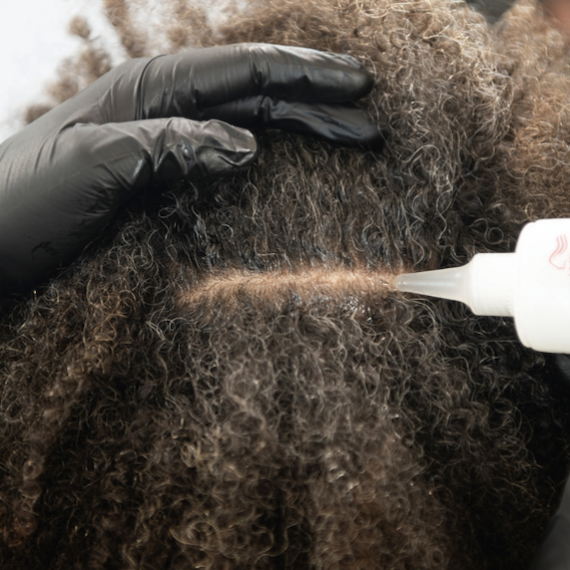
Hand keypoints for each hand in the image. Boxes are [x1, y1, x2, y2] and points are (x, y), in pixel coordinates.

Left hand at [0, 44, 382, 295]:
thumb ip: (170, 146)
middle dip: (316, 102)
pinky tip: (281, 163)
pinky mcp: (158, 177)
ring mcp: (161, 142)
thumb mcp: (94, 166)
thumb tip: (248, 148)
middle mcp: (160, 109)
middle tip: (368, 118)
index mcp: (149, 92)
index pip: (246, 73)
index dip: (305, 76)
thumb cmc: (22, 207)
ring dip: (298, 127)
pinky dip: (264, 156)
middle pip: (256, 95)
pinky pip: (224, 155)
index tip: (358, 85)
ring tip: (344, 134)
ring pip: (247, 123)